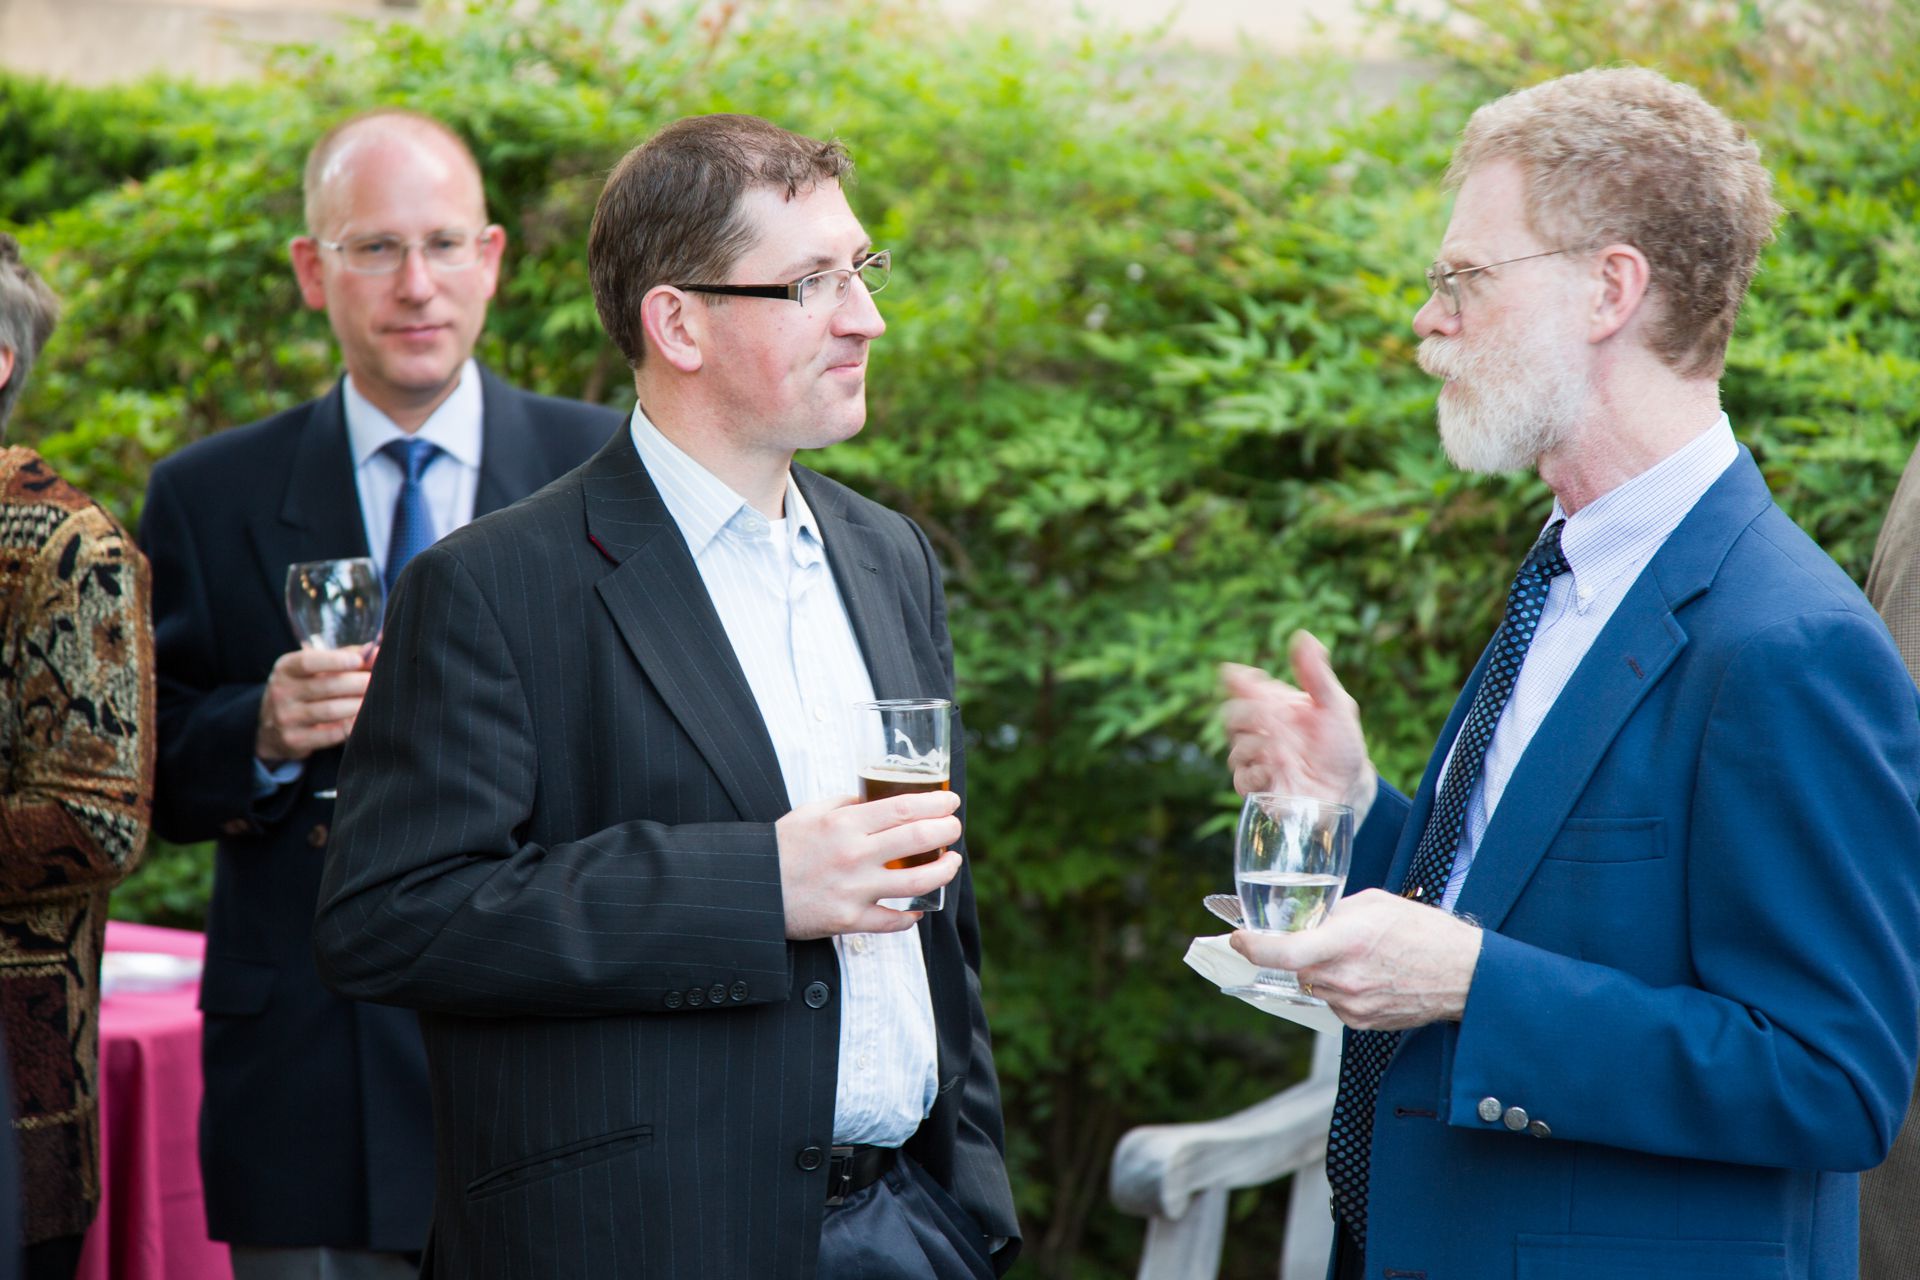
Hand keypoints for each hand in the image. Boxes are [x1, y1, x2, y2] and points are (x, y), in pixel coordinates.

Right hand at [256, 646, 373, 761]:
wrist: (271, 727)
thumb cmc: (304, 689)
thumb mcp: (315, 669)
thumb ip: (345, 657)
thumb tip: (376, 649)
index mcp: (286, 669)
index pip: (308, 662)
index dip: (335, 661)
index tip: (359, 660)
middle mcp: (281, 692)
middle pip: (326, 686)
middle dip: (357, 683)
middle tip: (377, 682)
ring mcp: (286, 717)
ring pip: (330, 710)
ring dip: (357, 705)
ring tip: (374, 700)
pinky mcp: (294, 740)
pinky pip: (330, 734)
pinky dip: (350, 727)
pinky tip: (362, 721)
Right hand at [776, 791, 962, 939]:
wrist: (754, 889)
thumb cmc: (782, 847)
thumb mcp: (812, 812)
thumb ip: (848, 804)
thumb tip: (880, 798)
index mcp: (844, 824)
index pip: (904, 808)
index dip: (936, 804)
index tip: (951, 802)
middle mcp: (854, 855)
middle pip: (918, 839)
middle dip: (947, 831)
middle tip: (954, 828)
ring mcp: (854, 890)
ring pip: (917, 883)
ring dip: (944, 872)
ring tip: (952, 863)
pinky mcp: (849, 920)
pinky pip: (893, 921)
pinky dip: (911, 916)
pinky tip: (919, 908)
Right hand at [1221, 630, 1376, 822]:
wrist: (1350, 788)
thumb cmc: (1342, 745)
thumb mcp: (1336, 705)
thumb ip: (1317, 674)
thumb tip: (1303, 636)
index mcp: (1275, 706)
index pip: (1244, 687)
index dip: (1238, 680)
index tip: (1239, 676)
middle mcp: (1261, 731)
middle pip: (1232, 715)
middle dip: (1246, 713)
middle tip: (1267, 714)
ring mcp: (1257, 760)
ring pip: (1236, 747)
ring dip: (1255, 744)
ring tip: (1279, 748)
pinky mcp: (1258, 787)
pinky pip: (1243, 777)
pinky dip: (1256, 771)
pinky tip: (1273, 768)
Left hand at [1230, 888, 1482, 1029]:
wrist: (1466, 975)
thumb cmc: (1425, 933)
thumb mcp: (1374, 903)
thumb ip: (1332, 912)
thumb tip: (1302, 919)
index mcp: (1345, 940)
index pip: (1283, 950)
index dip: (1252, 945)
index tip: (1238, 937)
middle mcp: (1345, 977)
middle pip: (1294, 967)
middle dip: (1297, 952)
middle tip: (1322, 938)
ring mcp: (1352, 1004)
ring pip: (1312, 985)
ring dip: (1321, 970)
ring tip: (1357, 956)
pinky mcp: (1362, 1022)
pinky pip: (1333, 1002)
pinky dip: (1339, 988)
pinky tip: (1369, 975)